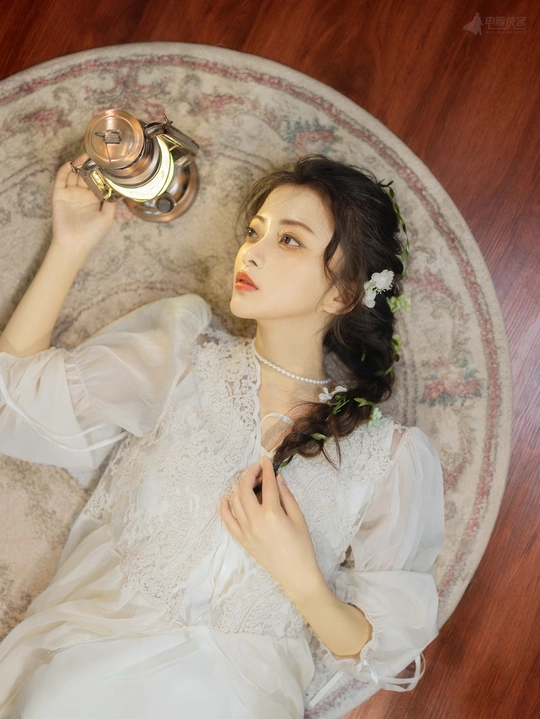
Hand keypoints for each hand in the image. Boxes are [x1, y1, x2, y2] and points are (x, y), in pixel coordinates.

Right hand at [50, 154, 116, 252]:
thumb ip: (111, 202)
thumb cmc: (92, 233)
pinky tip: (72, 164)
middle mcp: (82, 194)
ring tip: (86, 156)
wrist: (74, 242)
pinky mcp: (59, 194)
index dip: (101, 172)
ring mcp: (70, 193)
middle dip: (91, 165)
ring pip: (74, 174)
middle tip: (97, 155)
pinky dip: (65, 170)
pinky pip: (61, 179)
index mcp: (94, 199)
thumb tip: (118, 188)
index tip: (107, 163)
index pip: (98, 180)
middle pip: (86, 174)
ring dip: (79, 164)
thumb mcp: (107, 217)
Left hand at [219, 456, 324, 603]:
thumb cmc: (302, 546)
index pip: (266, 484)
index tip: (266, 460)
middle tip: (258, 469)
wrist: (296, 574)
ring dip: (241, 488)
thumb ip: (286, 496)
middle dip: (250, 474)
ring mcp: (246, 531)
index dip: (266, 469)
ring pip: (235, 501)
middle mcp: (255, 520)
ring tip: (250, 482)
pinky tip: (224, 498)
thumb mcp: (298, 518)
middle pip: (245, 489)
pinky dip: (224, 508)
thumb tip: (277, 478)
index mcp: (272, 513)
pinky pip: (227, 521)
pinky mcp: (242, 540)